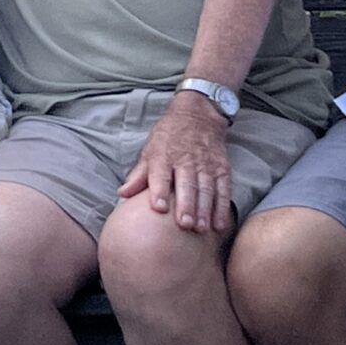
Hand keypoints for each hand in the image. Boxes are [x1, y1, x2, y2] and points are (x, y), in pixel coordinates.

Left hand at [121, 91, 234, 234]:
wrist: (197, 116)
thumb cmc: (168, 139)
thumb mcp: (149, 151)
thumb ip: (138, 175)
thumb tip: (122, 194)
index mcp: (163, 156)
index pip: (161, 174)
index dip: (159, 191)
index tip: (158, 208)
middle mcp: (185, 160)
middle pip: (187, 184)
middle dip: (186, 204)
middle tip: (184, 225)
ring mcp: (206, 164)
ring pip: (206, 188)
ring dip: (204, 210)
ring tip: (200, 228)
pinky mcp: (222, 168)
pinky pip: (223, 189)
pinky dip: (222, 207)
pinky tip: (219, 224)